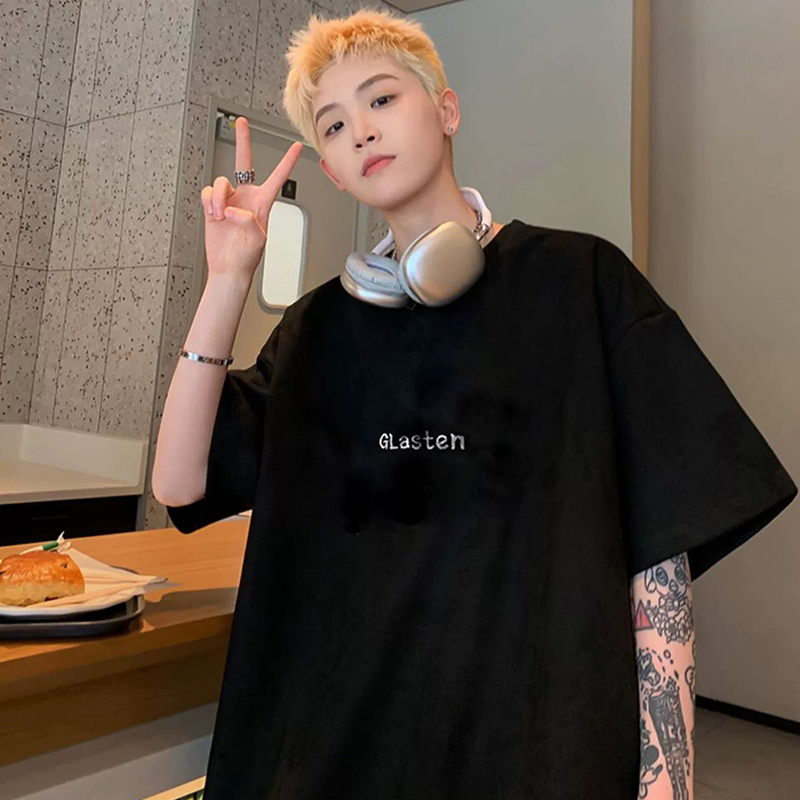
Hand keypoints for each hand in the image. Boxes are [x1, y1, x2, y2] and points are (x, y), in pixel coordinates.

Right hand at [201, 117, 302, 283]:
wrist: (227, 267)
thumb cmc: (246, 257)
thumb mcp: (257, 239)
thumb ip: (248, 220)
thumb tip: (232, 209)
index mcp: (263, 203)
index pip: (278, 177)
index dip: (287, 161)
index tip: (297, 147)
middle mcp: (246, 197)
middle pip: (244, 163)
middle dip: (243, 141)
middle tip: (242, 122)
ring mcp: (229, 200)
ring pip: (221, 182)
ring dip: (219, 198)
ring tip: (221, 215)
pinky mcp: (213, 205)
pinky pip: (208, 192)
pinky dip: (210, 202)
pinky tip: (214, 214)